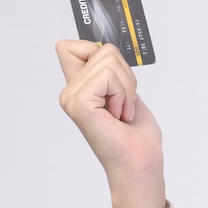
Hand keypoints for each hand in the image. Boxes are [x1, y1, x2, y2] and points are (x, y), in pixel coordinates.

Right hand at [55, 39, 164, 190]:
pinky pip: (108, 76)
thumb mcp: (124, 91)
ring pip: (108, 61)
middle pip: (103, 50)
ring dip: (126, 88)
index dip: (96, 51)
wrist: (139, 162)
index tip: (113, 80)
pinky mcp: (79, 104)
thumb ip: (109, 70)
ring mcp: (71, 97)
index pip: (68, 46)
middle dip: (126, 77)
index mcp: (79, 87)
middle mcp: (70, 91)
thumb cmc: (135, 134)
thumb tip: (104, 47)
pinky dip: (122, 94)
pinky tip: (117, 115)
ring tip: (121, 112)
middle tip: (123, 105)